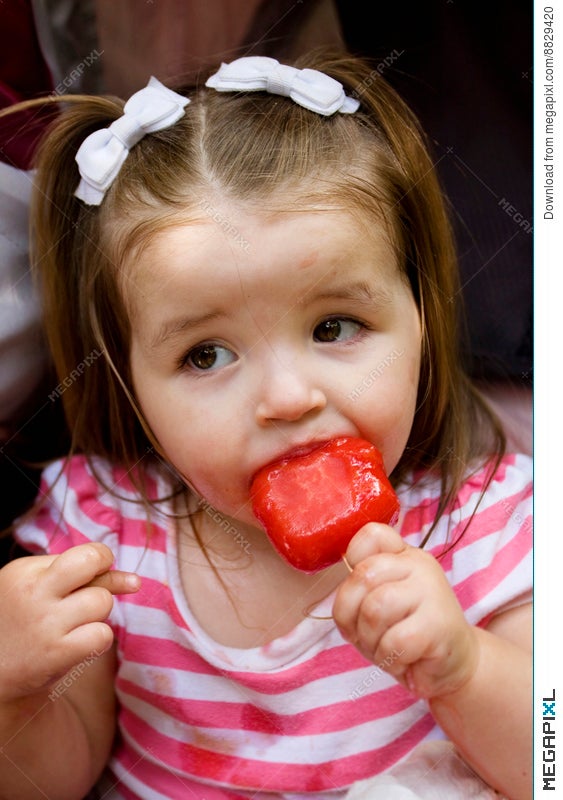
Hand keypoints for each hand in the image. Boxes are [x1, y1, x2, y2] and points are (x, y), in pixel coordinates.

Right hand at [0, 543, 139, 702]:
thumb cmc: (25, 623)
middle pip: (92, 562)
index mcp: (26, 572)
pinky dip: (98, 640)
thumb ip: (83, 577)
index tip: (93, 578)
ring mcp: (45, 623)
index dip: (99, 563)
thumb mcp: (39, 588)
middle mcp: (33, 593)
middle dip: (106, 576)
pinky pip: (102, 635)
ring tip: (75, 625)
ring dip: (98, 614)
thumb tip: (134, 581)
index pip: (85, 553)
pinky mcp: (56, 653)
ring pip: (102, 601)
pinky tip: (79, 644)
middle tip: (94, 596)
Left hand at [332, 523, 478, 698]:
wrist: (454, 663)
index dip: (354, 559)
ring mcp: (431, 590)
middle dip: (353, 616)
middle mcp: (418, 565)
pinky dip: (389, 657)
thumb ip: (362, 582)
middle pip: (362, 576)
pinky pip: (393, 640)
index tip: (362, 591)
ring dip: (370, 640)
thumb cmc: (406, 632)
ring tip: (387, 648)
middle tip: (369, 634)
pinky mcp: (438, 624)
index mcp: (402, 555)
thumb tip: (346, 571)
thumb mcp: (377, 602)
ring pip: (374, 608)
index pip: (372, 535)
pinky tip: (404, 659)